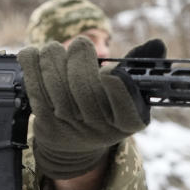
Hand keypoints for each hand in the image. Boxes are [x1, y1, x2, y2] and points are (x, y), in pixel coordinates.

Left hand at [18, 37, 163, 178]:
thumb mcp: (129, 93)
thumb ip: (140, 66)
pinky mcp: (45, 120)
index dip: (115, 83)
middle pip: (85, 85)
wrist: (73, 144)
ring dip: (53, 57)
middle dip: (79, 56)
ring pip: (56, 82)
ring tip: (54, 50)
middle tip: (79, 46)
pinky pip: (35, 87)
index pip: (124, 101)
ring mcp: (70, 125)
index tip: (109, 70)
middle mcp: (100, 126)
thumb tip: (157, 44)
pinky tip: (33, 54)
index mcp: (129, 120)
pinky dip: (31, 64)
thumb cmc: (105, 108)